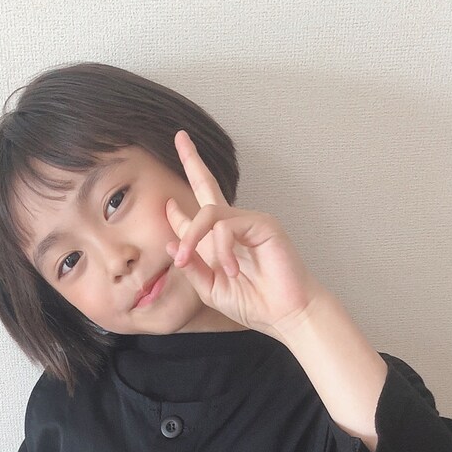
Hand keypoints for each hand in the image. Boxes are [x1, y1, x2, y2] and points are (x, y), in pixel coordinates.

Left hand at [165, 129, 323, 336]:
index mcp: (219, 243)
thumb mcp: (211, 289)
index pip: (195, 217)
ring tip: (187, 260)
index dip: (177, 213)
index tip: (167, 205)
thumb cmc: (253, 304)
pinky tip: (230, 269)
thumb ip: (192, 267)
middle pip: (208, 186)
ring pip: (208, 214)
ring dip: (192, 238)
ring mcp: (248, 223)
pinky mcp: (262, 223)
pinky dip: (222, 248)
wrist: (284, 314)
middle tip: (180, 137)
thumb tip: (170, 244)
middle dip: (192, 161)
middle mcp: (233, 227)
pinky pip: (227, 226)